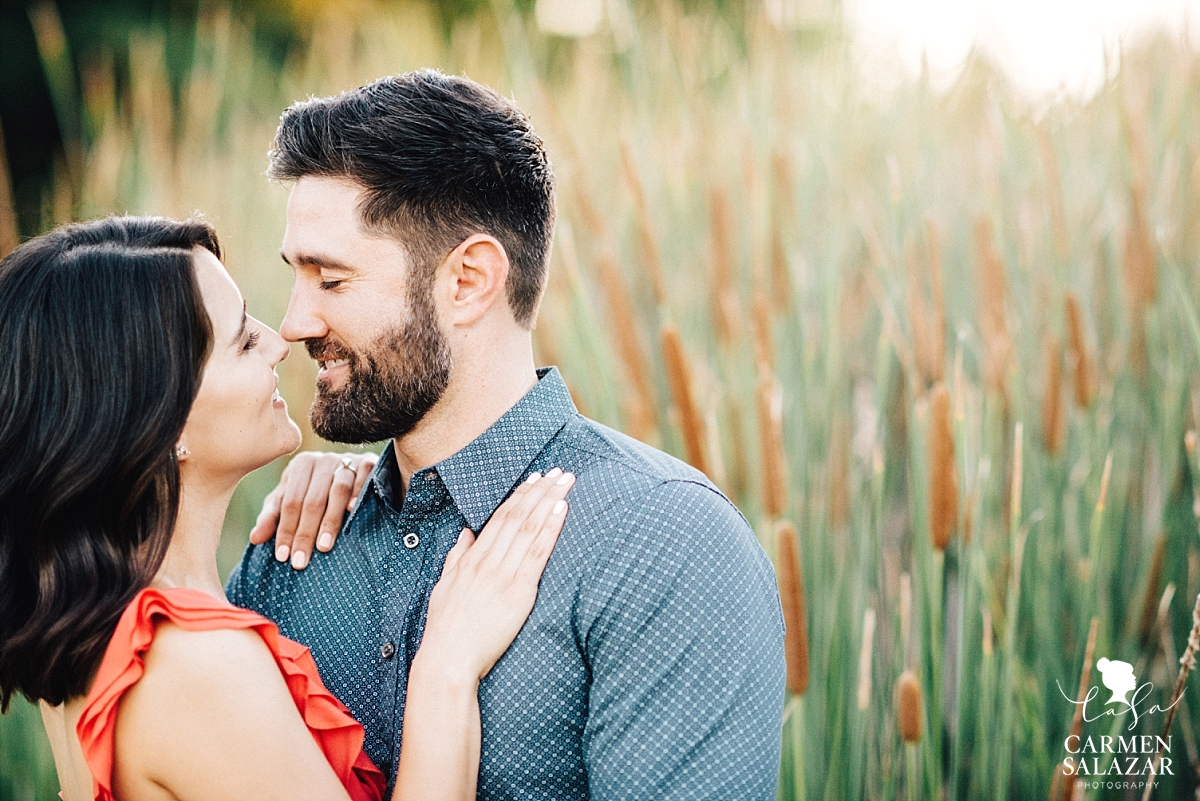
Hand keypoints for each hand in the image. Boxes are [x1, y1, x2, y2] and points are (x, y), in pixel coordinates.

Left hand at [248, 451, 378, 569]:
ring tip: (323, 547)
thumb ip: (273, 518)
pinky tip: (353, 511)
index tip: (283, 557)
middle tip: (301, 561)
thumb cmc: (315, 492)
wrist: (353, 472)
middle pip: (312, 500)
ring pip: (338, 490)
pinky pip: (364, 476)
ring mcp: (348, 459)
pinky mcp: (370, 461)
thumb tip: (255, 539)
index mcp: (301, 466)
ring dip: (330, 520)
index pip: (290, 502)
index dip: (285, 530)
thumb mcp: (291, 502)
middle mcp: (323, 460)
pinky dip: (359, 492)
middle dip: (305, 533)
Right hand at [415, 468, 574, 684]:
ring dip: (549, 501)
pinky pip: (537, 554)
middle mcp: (487, 561)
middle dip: (540, 490)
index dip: (520, 496)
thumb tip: (466, 534)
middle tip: (558, 471)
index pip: (499, 518)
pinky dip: (550, 529)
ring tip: (565, 482)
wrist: (448, 659)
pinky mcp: (518, 592)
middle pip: (517, 516)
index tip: (535, 479)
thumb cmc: (446, 628)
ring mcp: (502, 574)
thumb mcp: (444, 587)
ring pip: (529, 528)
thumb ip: (456, 558)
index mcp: (471, 559)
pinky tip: (562, 510)